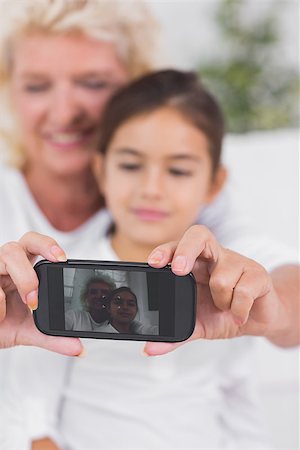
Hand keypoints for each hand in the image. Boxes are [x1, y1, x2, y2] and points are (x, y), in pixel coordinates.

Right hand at [0, 232, 82, 355]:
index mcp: (23, 269)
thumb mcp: (30, 331)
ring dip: (24, 279)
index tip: (63, 258)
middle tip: (49, 278)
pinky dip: (0, 306)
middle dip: (36, 254)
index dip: (49, 245)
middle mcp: (6, 266)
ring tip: (30, 303)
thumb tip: (79, 349)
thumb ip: (53, 338)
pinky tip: (1, 317)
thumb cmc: (4, 324)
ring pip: (6, 255)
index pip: (36, 245)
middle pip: (19, 244)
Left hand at [145, 225, 280, 355]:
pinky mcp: (257, 274)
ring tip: (225, 307)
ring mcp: (237, 262)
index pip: (177, 246)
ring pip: (220, 279)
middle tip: (178, 271)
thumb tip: (149, 349)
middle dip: (185, 251)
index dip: (165, 250)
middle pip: (198, 236)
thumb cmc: (224, 314)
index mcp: (194, 263)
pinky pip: (242, 292)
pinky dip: (238, 310)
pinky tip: (239, 314)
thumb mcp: (196, 325)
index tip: (153, 263)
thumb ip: (175, 334)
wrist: (259, 320)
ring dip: (221, 302)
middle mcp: (214, 256)